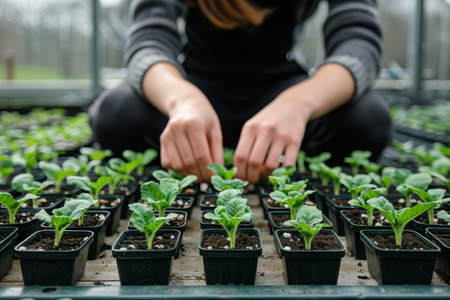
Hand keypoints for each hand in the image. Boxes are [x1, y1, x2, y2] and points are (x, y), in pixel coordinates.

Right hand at [159, 83, 222, 181]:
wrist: (185, 104)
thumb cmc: (204, 118)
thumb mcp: (215, 130)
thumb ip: (217, 151)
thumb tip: (218, 172)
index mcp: (194, 125)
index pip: (201, 156)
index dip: (208, 171)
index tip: (214, 178)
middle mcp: (177, 129)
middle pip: (188, 162)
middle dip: (199, 175)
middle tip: (207, 180)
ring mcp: (167, 135)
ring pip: (176, 165)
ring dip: (188, 175)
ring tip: (199, 176)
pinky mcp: (162, 141)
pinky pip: (167, 163)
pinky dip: (177, 170)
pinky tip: (188, 168)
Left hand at [233, 64, 354, 182]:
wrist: (292, 105)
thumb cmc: (268, 120)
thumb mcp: (252, 126)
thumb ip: (245, 144)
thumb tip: (239, 170)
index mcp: (250, 128)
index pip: (240, 156)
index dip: (239, 172)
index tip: (240, 180)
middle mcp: (265, 131)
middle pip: (253, 162)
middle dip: (251, 177)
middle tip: (252, 181)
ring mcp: (281, 135)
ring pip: (270, 165)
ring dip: (266, 175)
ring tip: (264, 174)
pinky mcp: (295, 141)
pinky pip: (288, 164)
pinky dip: (282, 172)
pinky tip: (278, 170)